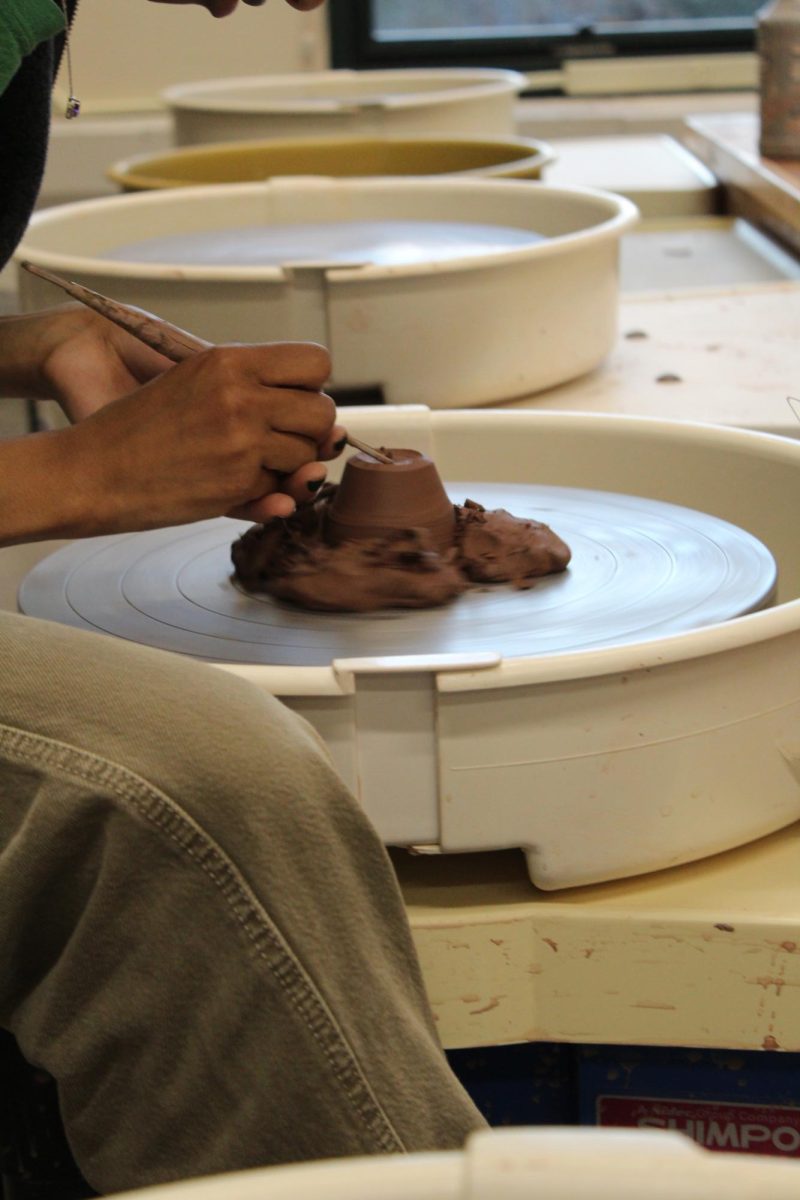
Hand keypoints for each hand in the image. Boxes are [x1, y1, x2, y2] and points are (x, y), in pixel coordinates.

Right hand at [59, 340, 342, 531]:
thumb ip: (258, 391)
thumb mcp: (195, 383)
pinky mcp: (237, 483)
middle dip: (308, 431)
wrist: (92, 471)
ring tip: (242, 461)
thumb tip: (336, 431)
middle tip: (274, 439)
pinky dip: (262, 493)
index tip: (290, 400)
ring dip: (286, 466)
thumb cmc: (140, 428)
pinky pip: (280, 491)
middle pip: (324, 412)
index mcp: (229, 361)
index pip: (316, 362)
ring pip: (308, 456)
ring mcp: (242, 442)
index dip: (311, 386)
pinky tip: (227, 483)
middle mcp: (241, 396)